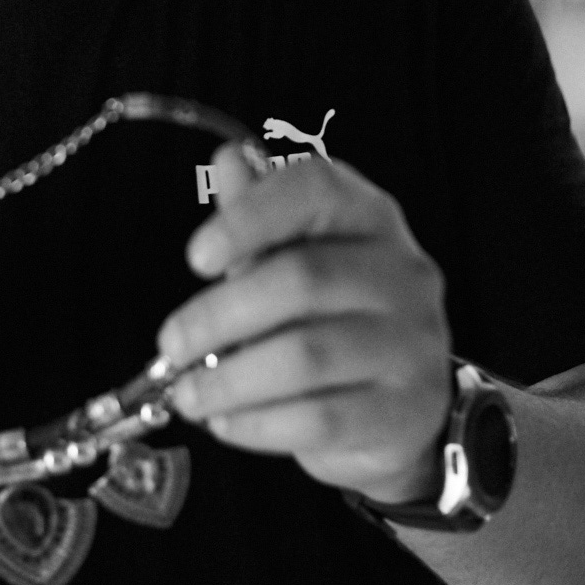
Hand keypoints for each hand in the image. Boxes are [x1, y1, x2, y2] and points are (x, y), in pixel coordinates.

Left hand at [157, 144, 451, 503]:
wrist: (402, 408)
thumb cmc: (335, 318)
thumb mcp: (295, 258)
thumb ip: (258, 215)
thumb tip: (228, 161)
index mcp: (369, 216)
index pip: (316, 190)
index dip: (250, 216)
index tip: (196, 257)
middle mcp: (402, 271)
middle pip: (302, 279)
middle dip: (219, 316)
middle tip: (171, 344)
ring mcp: (412, 343)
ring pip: (307, 356)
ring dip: (231, 379)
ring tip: (189, 393)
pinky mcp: (405, 410)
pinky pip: (321, 418)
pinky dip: (259, 423)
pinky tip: (227, 422)